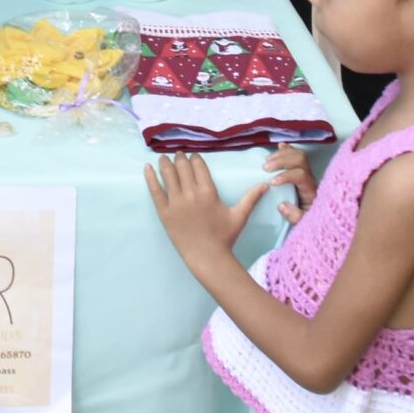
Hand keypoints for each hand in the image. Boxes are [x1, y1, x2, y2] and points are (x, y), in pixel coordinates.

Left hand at [145, 151, 266, 264]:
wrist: (208, 257)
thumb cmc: (225, 237)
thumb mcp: (239, 216)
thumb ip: (251, 198)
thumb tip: (266, 184)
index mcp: (208, 192)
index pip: (199, 166)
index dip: (195, 159)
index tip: (193, 156)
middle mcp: (191, 194)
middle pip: (183, 167)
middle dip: (180, 158)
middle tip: (178, 155)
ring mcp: (176, 203)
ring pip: (168, 175)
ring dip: (165, 163)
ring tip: (164, 157)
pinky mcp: (164, 212)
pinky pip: (155, 191)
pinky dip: (150, 177)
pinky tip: (147, 167)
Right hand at [263, 144, 318, 223]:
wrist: (322, 219)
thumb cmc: (311, 220)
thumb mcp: (305, 223)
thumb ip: (295, 216)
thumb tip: (282, 205)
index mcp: (311, 190)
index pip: (301, 175)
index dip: (286, 175)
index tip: (272, 182)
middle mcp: (311, 178)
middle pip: (300, 159)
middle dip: (282, 160)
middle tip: (266, 168)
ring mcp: (307, 173)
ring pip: (298, 155)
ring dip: (281, 155)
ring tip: (267, 161)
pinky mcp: (303, 171)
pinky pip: (297, 155)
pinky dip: (288, 150)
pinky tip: (280, 147)